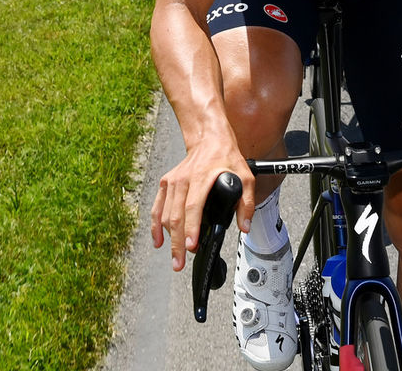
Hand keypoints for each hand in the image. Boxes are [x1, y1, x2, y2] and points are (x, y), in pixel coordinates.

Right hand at [150, 139, 255, 272]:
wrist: (209, 138)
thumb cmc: (226, 157)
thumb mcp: (245, 176)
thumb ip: (247, 203)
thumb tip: (245, 226)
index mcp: (201, 177)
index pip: (193, 207)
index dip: (191, 228)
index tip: (191, 245)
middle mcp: (183, 180)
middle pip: (175, 216)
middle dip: (177, 243)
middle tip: (179, 263)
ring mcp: (172, 182)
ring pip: (164, 215)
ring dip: (168, 238)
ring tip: (175, 257)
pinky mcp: (166, 183)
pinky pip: (157, 207)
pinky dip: (155, 225)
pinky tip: (158, 241)